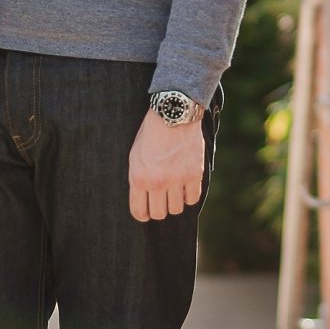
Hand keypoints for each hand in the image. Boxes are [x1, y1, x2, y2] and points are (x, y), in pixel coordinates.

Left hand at [128, 107, 203, 222]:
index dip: (143, 215)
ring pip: (176, 208)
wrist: (173, 114)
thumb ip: (139, 179)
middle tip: (162, 199)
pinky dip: (190, 195)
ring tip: (175, 190)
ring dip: (175, 202)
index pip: (139, 211)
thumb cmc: (151, 133)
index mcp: (139, 177)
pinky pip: (193, 199)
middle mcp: (157, 182)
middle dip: (160, 209)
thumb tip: (144, 201)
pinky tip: (186, 186)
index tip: (147, 212)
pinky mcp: (193, 174)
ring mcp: (176, 179)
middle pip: (159, 213)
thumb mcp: (135, 156)